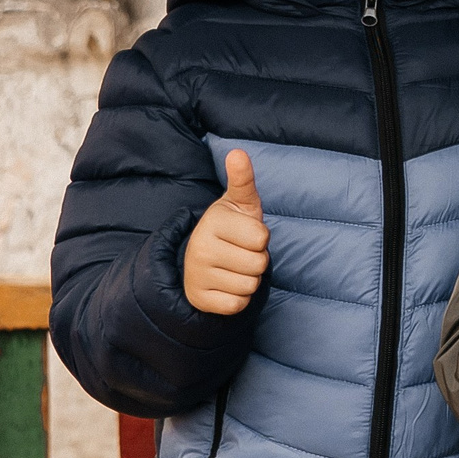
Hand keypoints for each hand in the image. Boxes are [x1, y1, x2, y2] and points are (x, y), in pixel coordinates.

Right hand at [183, 149, 268, 316]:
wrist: (202, 259)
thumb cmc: (231, 227)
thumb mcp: (240, 202)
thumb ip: (242, 178)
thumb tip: (237, 152)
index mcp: (212, 222)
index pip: (262, 238)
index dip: (261, 238)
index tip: (244, 234)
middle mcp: (200, 248)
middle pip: (259, 264)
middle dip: (257, 260)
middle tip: (240, 252)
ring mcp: (196, 275)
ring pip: (250, 286)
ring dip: (249, 279)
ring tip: (233, 267)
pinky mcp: (199, 299)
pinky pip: (238, 305)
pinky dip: (239, 298)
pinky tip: (226, 285)